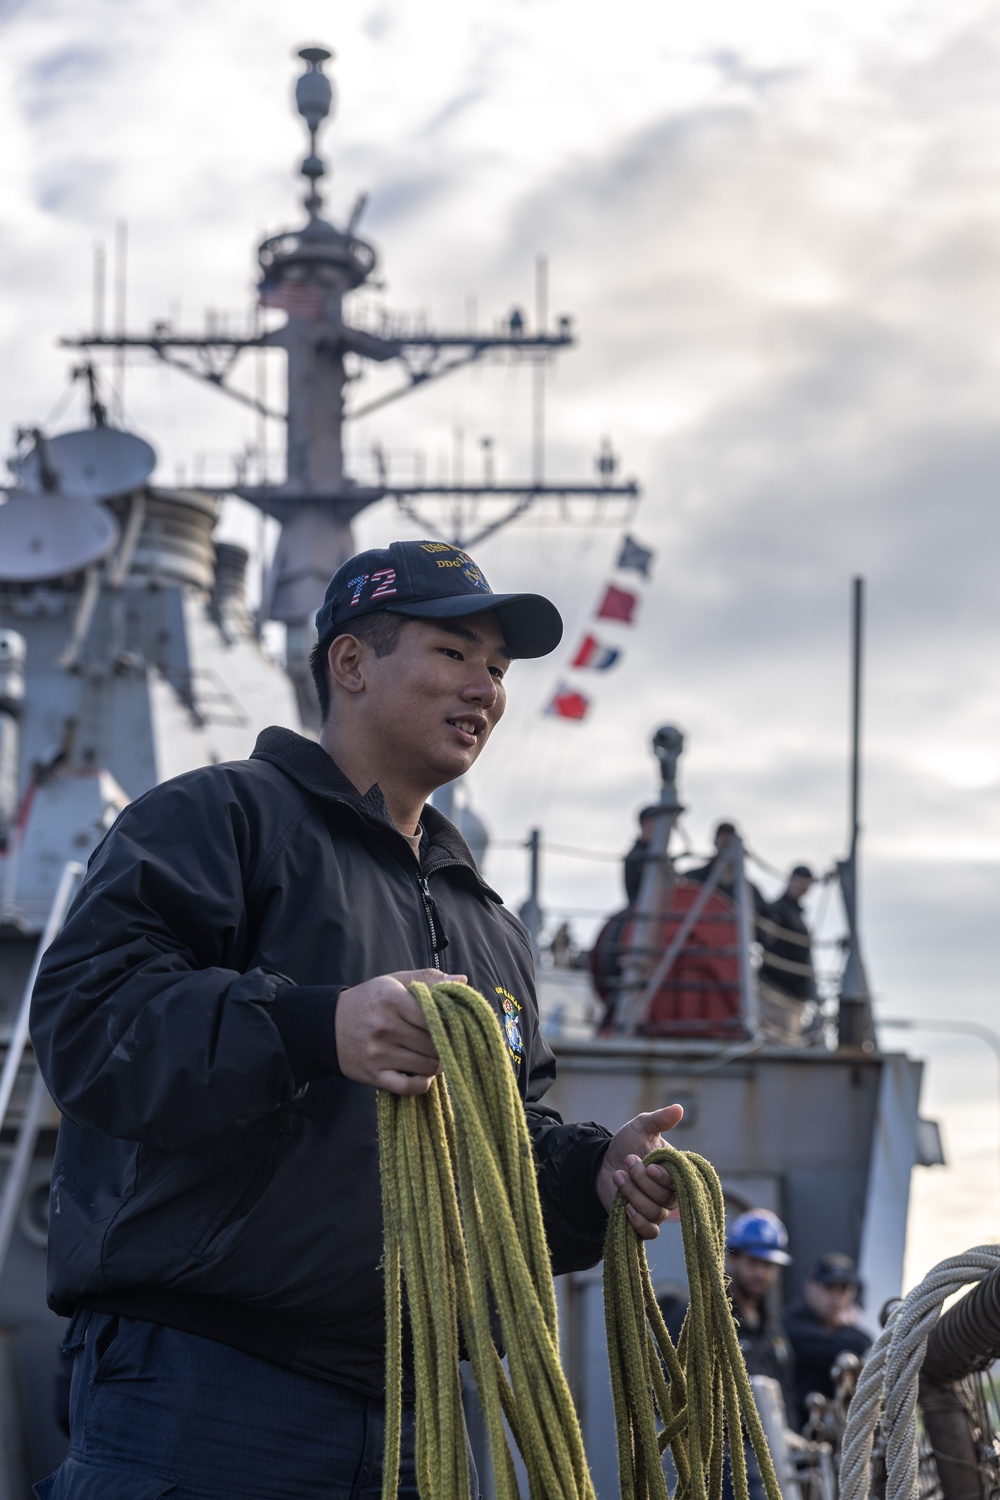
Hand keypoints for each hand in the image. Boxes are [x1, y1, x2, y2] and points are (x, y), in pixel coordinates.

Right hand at [334, 969, 466, 1094]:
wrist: (327, 1027)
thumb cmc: (369, 1001)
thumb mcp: (393, 982)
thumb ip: (428, 978)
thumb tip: (462, 981)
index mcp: (391, 999)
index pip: (435, 1015)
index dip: (450, 1022)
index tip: (454, 1024)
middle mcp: (385, 1027)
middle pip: (435, 1043)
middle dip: (446, 1044)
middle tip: (447, 1042)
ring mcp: (378, 1054)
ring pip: (427, 1066)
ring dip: (438, 1063)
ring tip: (435, 1055)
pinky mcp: (374, 1075)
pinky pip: (410, 1087)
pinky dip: (422, 1084)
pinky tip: (423, 1074)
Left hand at [596, 1104, 683, 1239]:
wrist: (603, 1164)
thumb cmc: (627, 1144)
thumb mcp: (641, 1127)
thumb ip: (659, 1119)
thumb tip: (679, 1108)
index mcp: (675, 1171)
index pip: (680, 1182)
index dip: (664, 1177)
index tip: (648, 1165)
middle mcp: (671, 1193)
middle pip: (665, 1198)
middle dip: (641, 1180)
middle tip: (626, 1161)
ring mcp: (658, 1209)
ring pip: (654, 1212)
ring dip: (632, 1194)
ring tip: (618, 1176)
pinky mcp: (644, 1223)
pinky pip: (650, 1232)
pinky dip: (638, 1221)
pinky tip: (624, 1206)